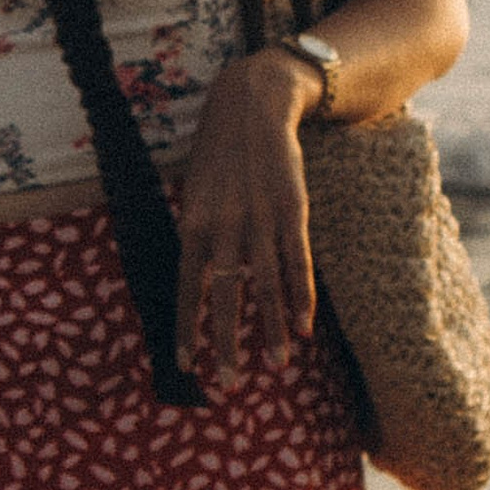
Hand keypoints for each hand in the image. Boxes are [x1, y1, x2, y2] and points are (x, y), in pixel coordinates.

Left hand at [175, 48, 318, 387]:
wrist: (253, 105)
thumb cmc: (219, 152)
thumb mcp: (195, 191)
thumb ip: (197, 233)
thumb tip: (198, 276)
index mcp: (193, 223)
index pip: (186, 288)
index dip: (187, 328)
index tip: (185, 366)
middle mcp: (224, 227)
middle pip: (226, 297)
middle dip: (227, 343)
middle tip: (228, 384)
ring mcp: (260, 220)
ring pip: (266, 287)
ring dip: (273, 330)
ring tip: (278, 365)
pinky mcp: (292, 210)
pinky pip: (297, 262)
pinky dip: (301, 296)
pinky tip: (305, 325)